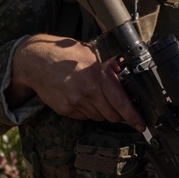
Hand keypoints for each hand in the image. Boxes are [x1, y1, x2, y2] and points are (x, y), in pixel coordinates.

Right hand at [7, 34, 145, 131]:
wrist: (38, 61)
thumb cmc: (66, 54)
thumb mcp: (92, 53)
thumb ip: (110, 65)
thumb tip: (125, 72)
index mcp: (99, 75)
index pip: (120, 101)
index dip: (133, 116)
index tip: (141, 124)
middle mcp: (88, 90)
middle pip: (112, 115)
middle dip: (119, 115)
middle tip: (121, 110)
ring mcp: (76, 102)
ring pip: (98, 117)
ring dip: (102, 112)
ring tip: (96, 96)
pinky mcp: (65, 109)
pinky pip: (84, 117)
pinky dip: (88, 112)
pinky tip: (83, 98)